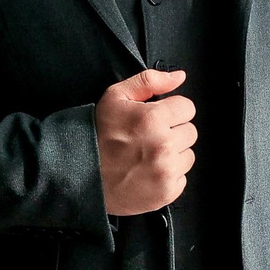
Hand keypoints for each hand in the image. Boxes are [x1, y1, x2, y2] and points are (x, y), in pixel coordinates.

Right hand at [96, 67, 195, 215]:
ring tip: (148, 155)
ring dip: (173, 154)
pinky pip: (182, 178)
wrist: (79, 175)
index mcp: (152, 119)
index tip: (157, 118)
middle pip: (190, 131)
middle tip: (149, 138)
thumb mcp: (115, 97)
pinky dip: (168, 176)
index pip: (187, 107)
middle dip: (173, 132)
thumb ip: (149, 81)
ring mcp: (166, 171)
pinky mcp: (166, 192)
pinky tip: (148, 171)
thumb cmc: (96, 135)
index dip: (171, 111)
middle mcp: (163, 145)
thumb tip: (179, 77)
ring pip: (188, 155)